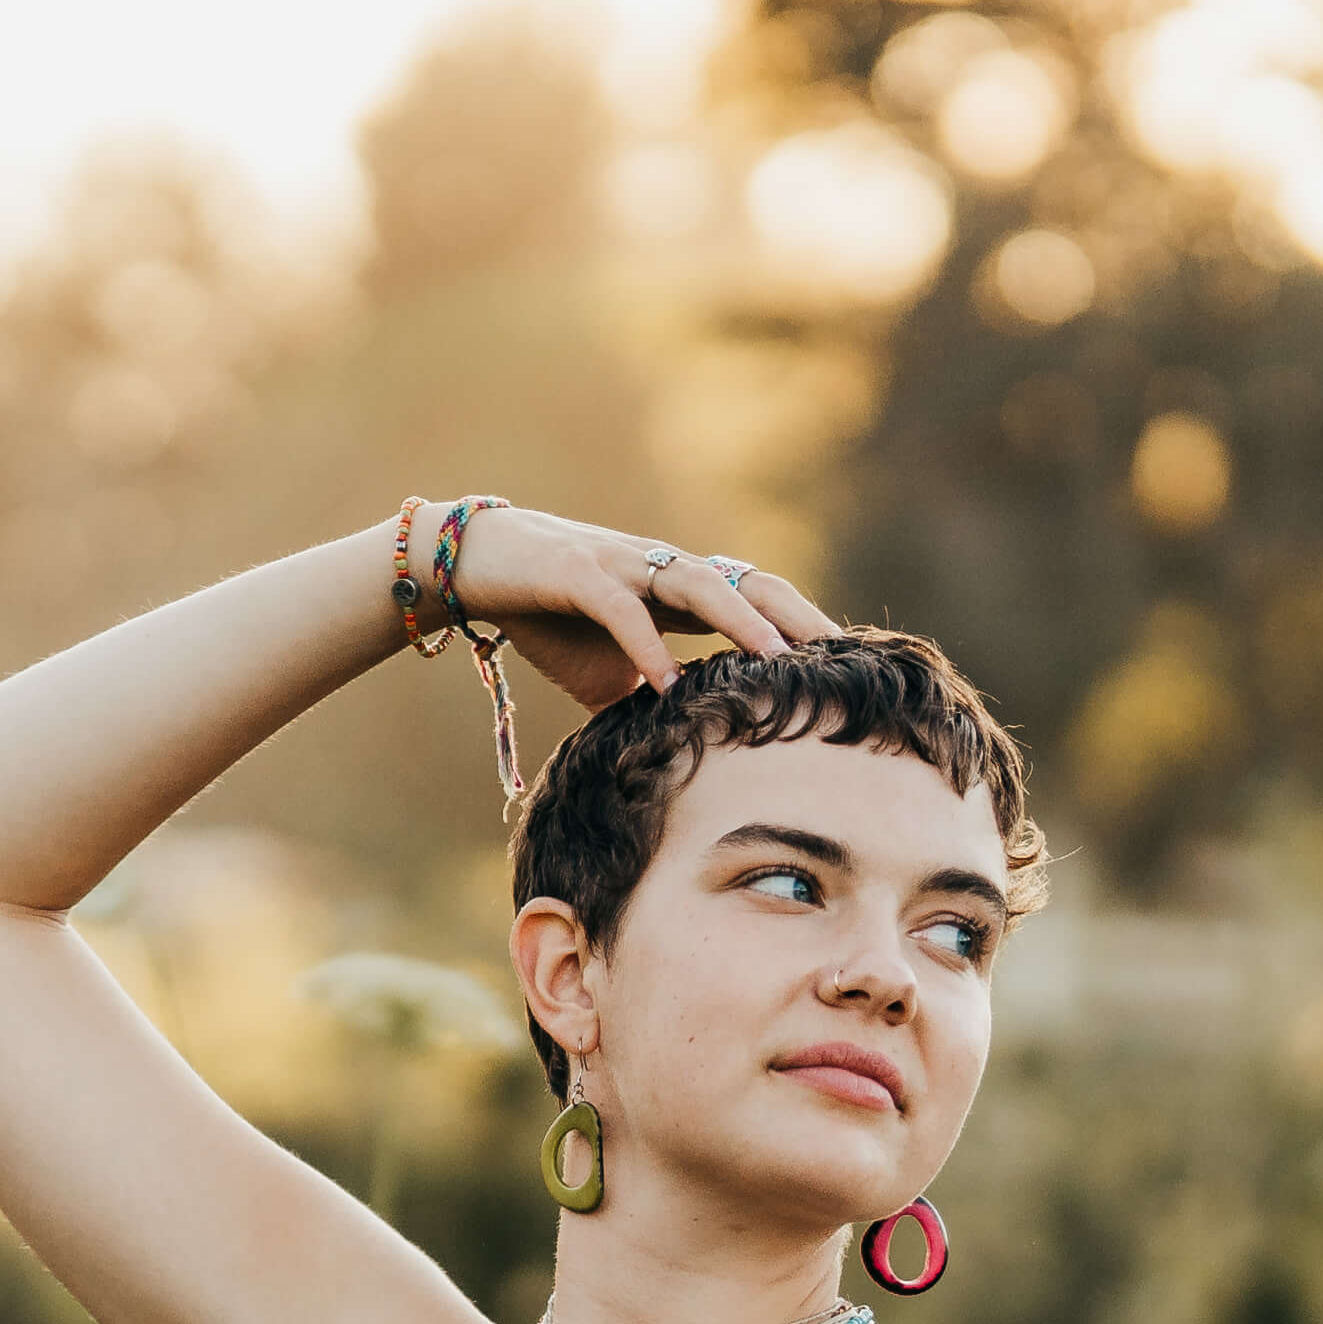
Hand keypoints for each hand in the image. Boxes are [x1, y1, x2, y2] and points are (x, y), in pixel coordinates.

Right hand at [437, 509, 835, 693]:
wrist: (472, 567)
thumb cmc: (549, 618)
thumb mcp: (609, 674)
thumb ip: (652, 702)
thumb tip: (684, 759)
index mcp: (680, 592)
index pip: (759, 603)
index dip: (803, 629)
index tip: (850, 670)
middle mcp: (662, 569)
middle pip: (748, 582)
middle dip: (797, 617)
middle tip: (845, 659)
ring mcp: (622, 565)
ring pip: (696, 582)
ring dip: (739, 621)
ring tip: (777, 660)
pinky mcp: (575, 571)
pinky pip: (620, 608)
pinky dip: (644, 645)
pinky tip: (665, 683)